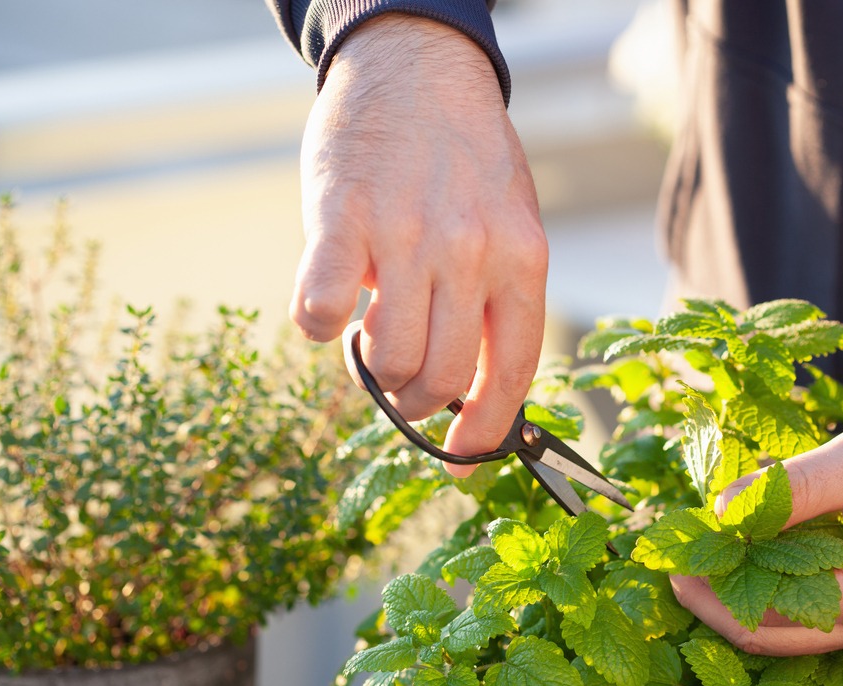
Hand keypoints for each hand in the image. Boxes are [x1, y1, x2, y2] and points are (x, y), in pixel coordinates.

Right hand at [291, 14, 548, 475]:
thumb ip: (499, 301)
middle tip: (400, 385)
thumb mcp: (511, 223)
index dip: (485, 432)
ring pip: (389, 358)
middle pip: (442, 377)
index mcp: (523, 258)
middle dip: (416, 403)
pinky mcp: (341, 219)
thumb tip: (474, 393)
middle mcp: (471, 251)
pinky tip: (327, 308)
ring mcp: (406, 235)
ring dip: (373, 368)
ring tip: (371, 333)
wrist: (416, 66)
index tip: (464, 461)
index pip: (512, 372)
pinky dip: (320, 328)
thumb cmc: (466, 157)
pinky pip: (323, 312)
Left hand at [672, 411, 842, 654]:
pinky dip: (763, 602)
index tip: (675, 544)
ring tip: (695, 559)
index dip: (711, 581)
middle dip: (710, 601)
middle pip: (765, 637)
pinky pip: (804, 628)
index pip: (766, 607)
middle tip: (668, 560)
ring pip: (781, 640)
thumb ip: (796, 486)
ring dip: (732, 604)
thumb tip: (721, 509)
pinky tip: (738, 565)